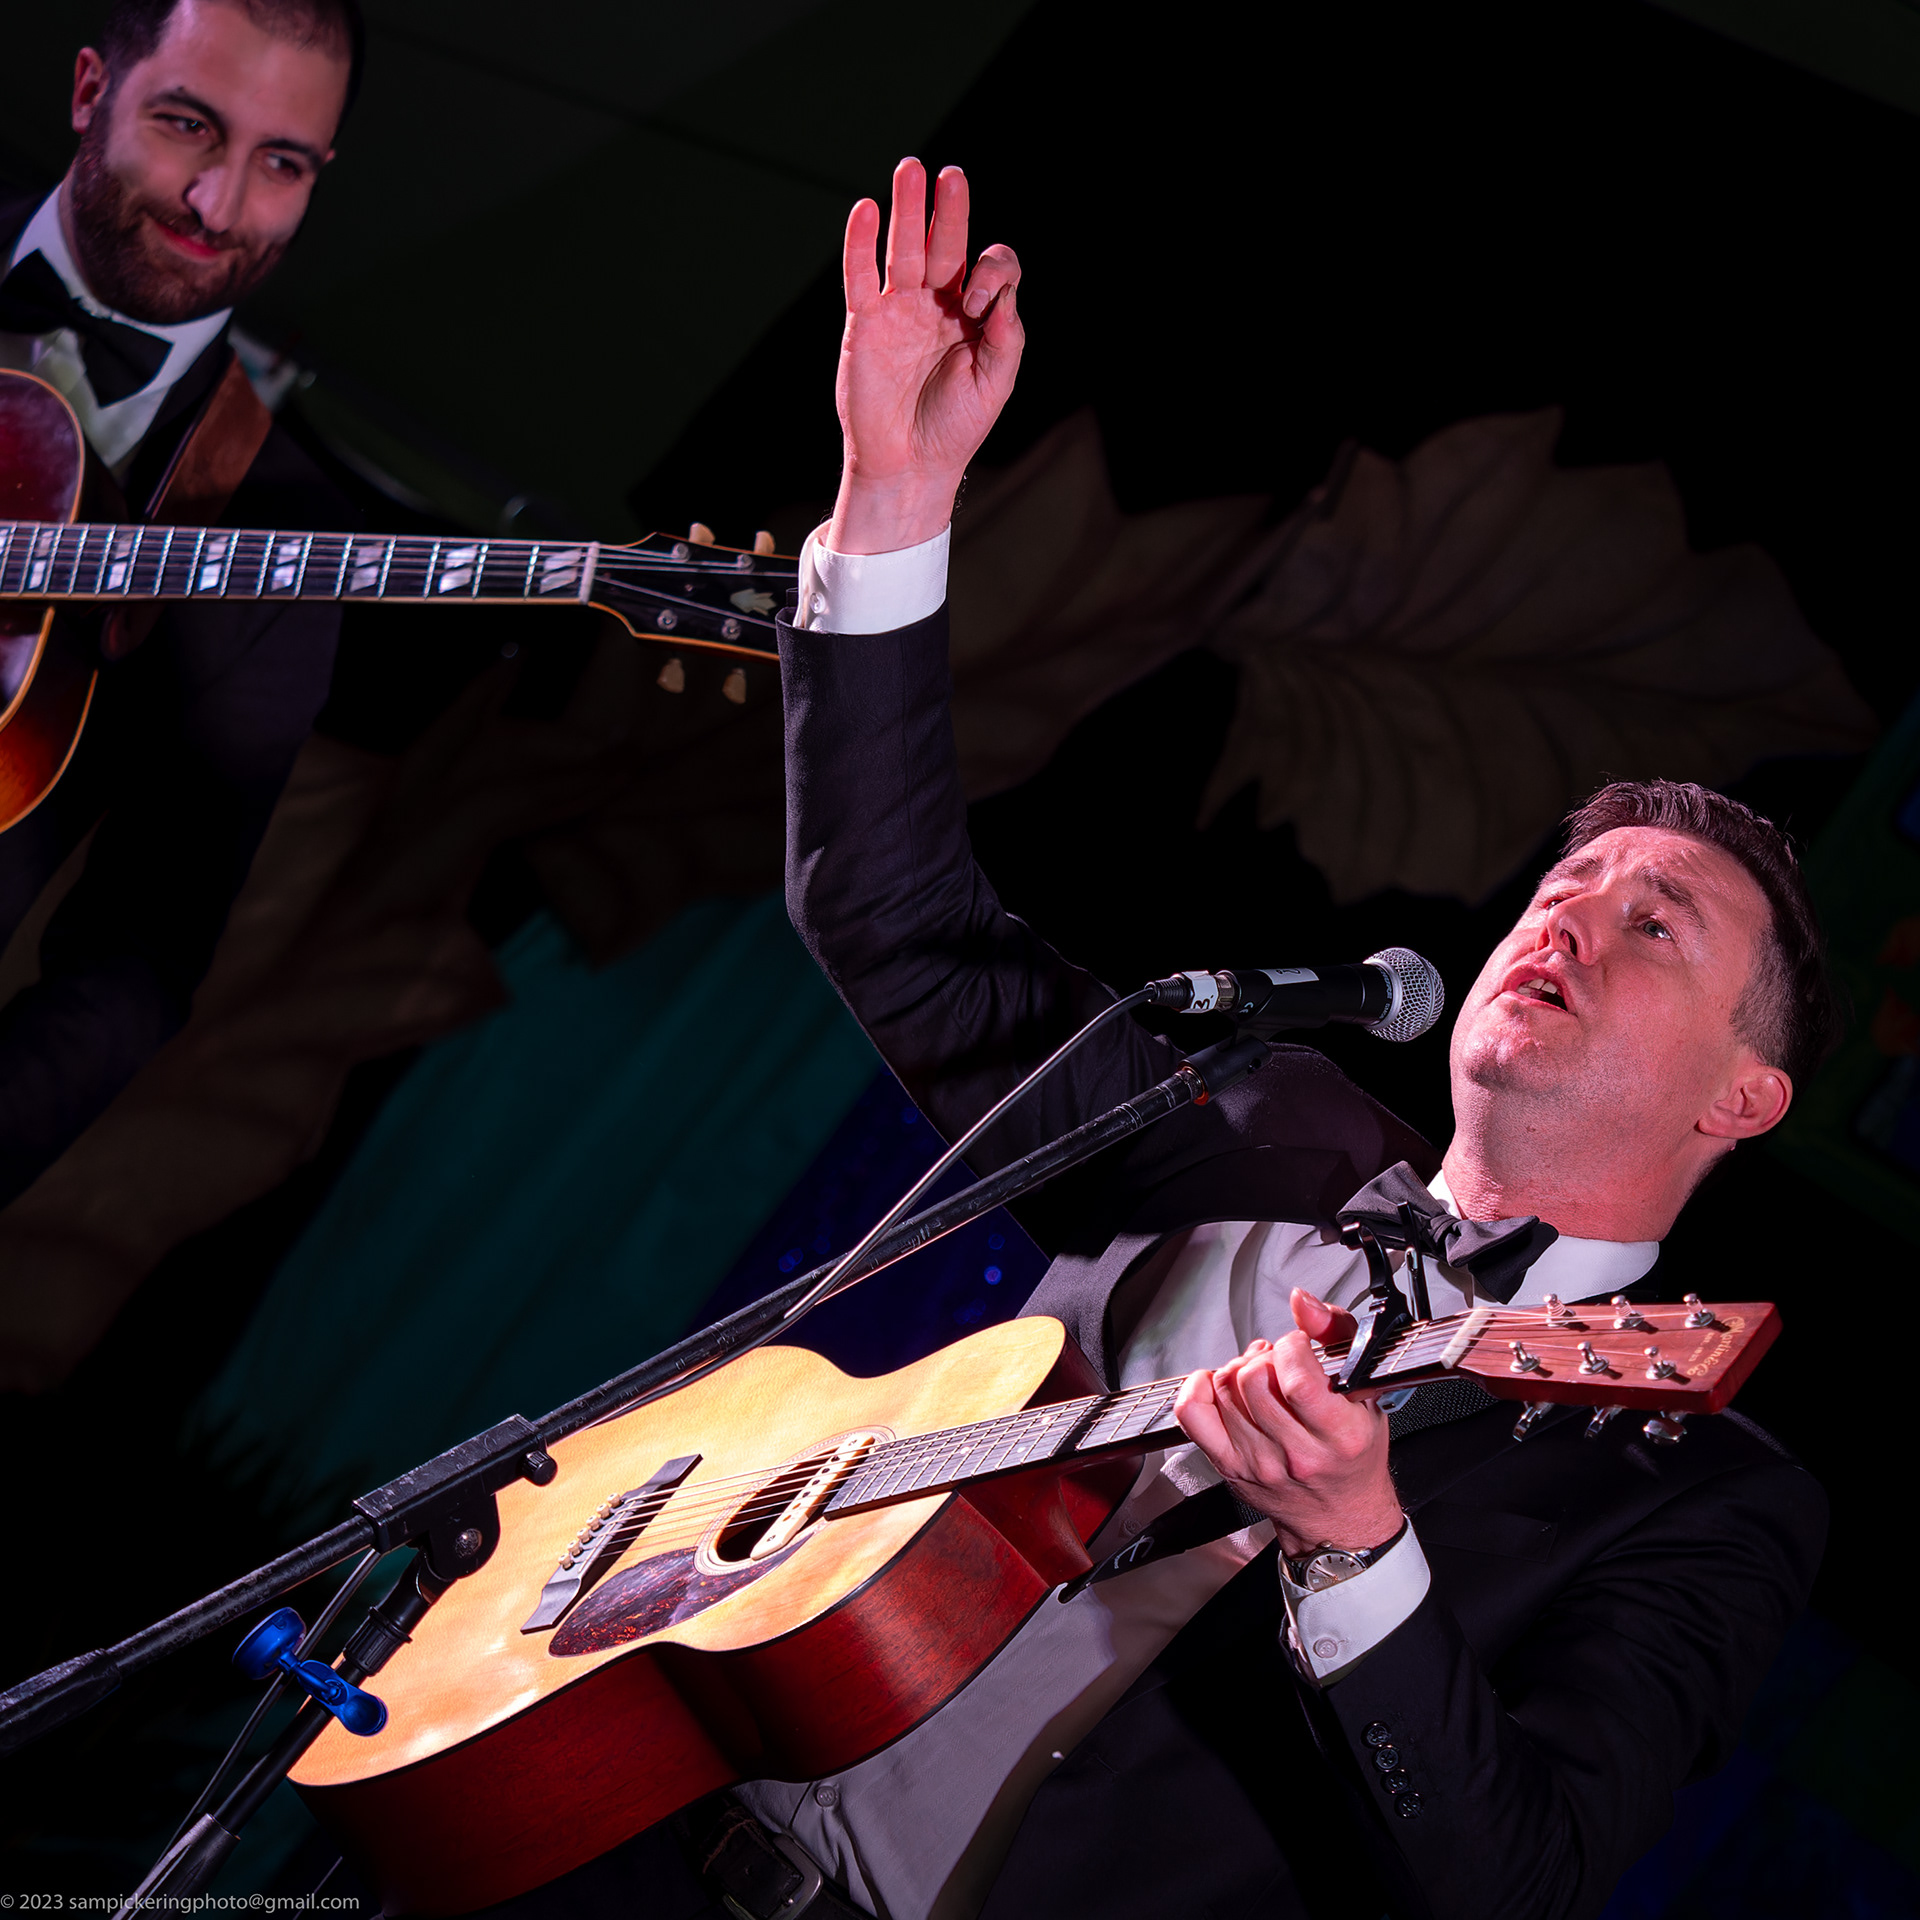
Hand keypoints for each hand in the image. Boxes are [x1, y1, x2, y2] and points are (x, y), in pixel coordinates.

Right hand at [827, 158, 1023, 554]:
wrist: (910, 465)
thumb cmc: (955, 428)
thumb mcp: (995, 385)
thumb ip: (1006, 338)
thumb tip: (1001, 293)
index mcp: (975, 316)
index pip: (989, 268)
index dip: (989, 273)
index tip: (976, 305)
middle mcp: (938, 304)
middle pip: (947, 243)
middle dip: (950, 210)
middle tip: (952, 176)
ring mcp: (899, 310)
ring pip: (904, 248)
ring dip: (907, 209)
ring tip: (910, 169)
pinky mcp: (865, 324)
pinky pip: (861, 276)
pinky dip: (860, 244)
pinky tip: (865, 210)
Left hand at [1174, 1288, 1404, 1559]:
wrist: (1340, 1517)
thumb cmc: (1354, 1455)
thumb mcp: (1367, 1394)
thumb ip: (1337, 1336)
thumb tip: (1303, 1302)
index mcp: (1339, 1434)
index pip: (1295, 1377)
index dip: (1291, 1346)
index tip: (1299, 1346)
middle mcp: (1297, 1453)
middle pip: (1253, 1379)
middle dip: (1264, 1357)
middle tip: (1278, 1363)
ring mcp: (1258, 1462)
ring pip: (1224, 1389)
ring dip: (1238, 1370)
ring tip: (1259, 1376)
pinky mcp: (1230, 1466)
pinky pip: (1193, 1415)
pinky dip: (1198, 1387)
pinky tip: (1217, 1383)